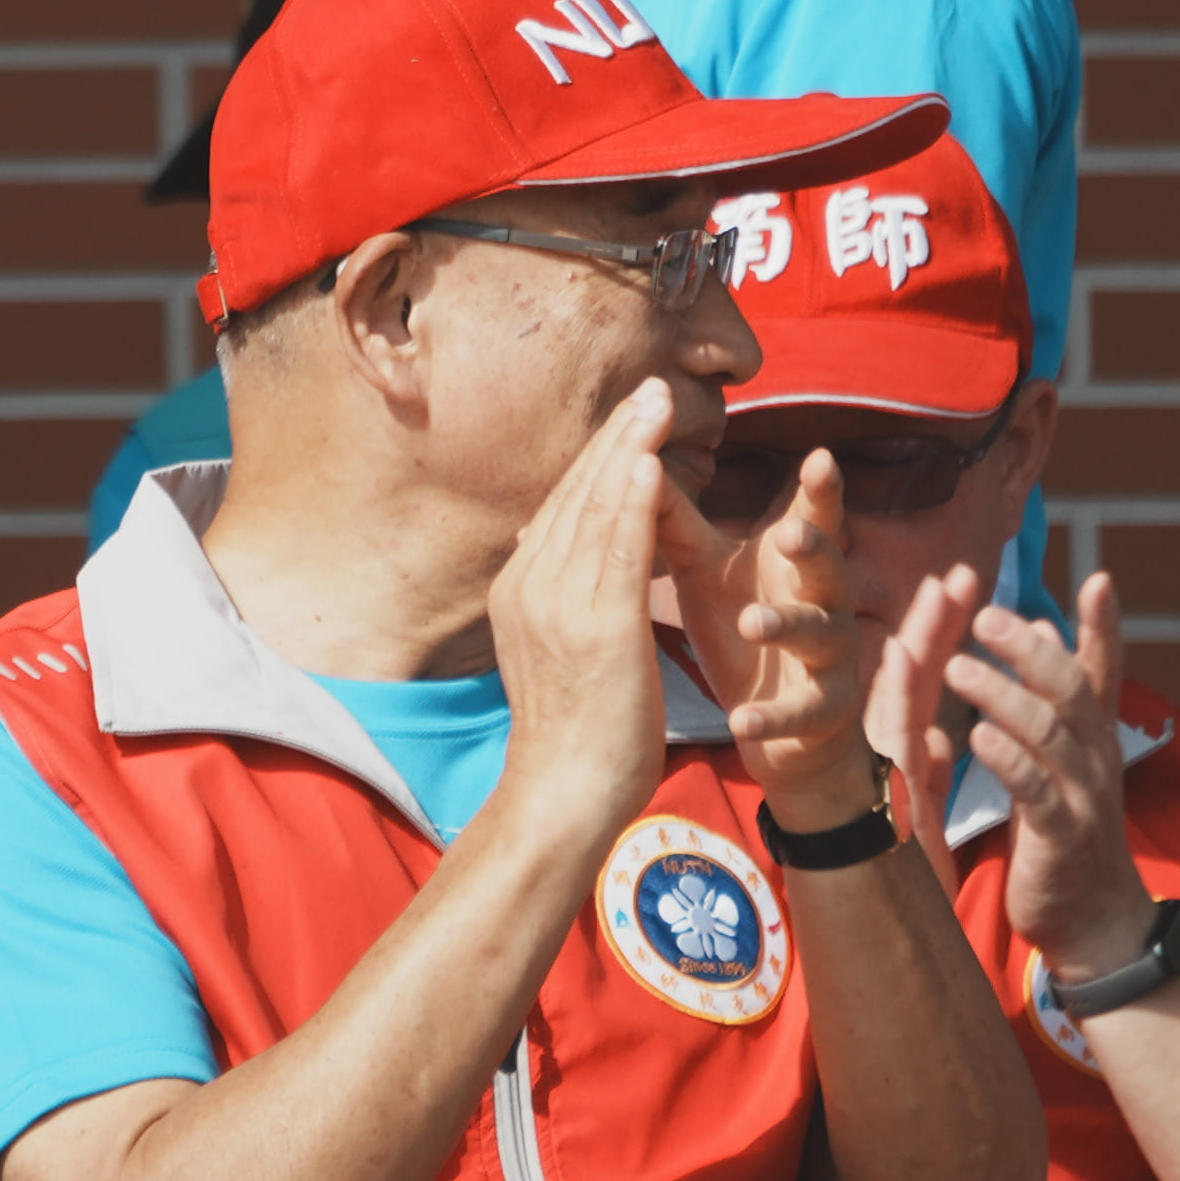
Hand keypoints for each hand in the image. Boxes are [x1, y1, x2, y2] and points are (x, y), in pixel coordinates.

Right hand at [480, 378, 680, 861]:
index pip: (564, 505)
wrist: (564, 794)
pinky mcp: (596, 627)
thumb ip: (558, 594)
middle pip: (578, 493)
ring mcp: (559, 604)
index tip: (631, 415)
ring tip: (658, 405)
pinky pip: (617, 550)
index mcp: (521, 587)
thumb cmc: (573, 733)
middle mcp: (532, 585)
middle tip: (651, 386)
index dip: (600, 455)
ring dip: (630, 449)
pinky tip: (652, 463)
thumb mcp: (552, 647)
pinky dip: (633, 500)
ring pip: (597, 509)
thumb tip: (551, 549)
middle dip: (617, 436)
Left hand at [656, 445, 879, 832]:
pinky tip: (741, 719)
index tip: (822, 456)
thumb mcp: (707, 571)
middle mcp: (826, 601)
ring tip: (751, 622)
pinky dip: (773, 715)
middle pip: (830, 566)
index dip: (821, 490)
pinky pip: (804, 712)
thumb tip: (635, 460)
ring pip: (820, 634)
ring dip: (787, 626)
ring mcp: (831, 657)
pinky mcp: (825, 712)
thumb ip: (677, 522)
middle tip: (789, 534)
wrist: (773, 725)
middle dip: (815, 548)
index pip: (814, 516)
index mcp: (797, 563)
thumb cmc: (739, 626)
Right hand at [871, 562, 984, 900]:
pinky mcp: (882, 785)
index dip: (942, 629)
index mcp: (906, 747)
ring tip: (936, 589)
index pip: (927, 677)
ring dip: (920, 636)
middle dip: (937, 618)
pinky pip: (890, 732)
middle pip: (916, 671)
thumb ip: (930, 769)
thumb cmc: (898, 864)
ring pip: (902, 689)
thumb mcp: (922, 809)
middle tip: (959, 568)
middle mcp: (891, 745)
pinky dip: (894, 689)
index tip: (961, 582)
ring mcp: (883, 760)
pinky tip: (898, 650)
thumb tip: (944, 736)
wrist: (881, 920)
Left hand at [944, 574, 1159, 982]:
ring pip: (1051, 735)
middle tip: (987, 614)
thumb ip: (1058, 698)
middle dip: (1031, 650)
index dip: (1104, 627)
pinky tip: (978, 738)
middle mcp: (1095, 760)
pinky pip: (1037, 793)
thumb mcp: (1068, 758)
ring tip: (958, 667)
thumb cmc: (1070, 829)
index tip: (1100, 576)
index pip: (1101, 671)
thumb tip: (1047, 628)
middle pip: (1072, 691)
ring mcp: (1082, 798)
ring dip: (1004, 697)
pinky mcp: (1060, 839)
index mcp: (1091, 738)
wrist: (1094, 923)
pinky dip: (1010, 761)